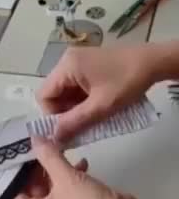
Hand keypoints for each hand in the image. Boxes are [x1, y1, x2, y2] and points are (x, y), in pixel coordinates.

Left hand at [10, 136, 132, 198]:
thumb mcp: (65, 177)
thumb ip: (47, 155)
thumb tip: (34, 138)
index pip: (13, 192)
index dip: (17, 171)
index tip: (21, 149)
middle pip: (31, 187)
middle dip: (38, 166)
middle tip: (42, 143)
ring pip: (50, 186)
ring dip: (56, 168)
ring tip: (62, 149)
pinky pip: (66, 189)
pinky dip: (70, 175)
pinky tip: (82, 162)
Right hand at [37, 45, 155, 139]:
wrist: (154, 62)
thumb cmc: (127, 82)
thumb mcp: (101, 107)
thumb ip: (74, 123)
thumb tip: (54, 138)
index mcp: (66, 66)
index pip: (44, 96)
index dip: (52, 116)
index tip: (68, 128)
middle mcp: (67, 60)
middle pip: (53, 93)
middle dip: (64, 112)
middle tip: (81, 125)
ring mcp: (78, 61)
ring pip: (65, 92)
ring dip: (74, 108)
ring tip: (91, 117)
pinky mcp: (87, 65)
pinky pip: (75, 86)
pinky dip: (82, 100)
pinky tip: (96, 107)